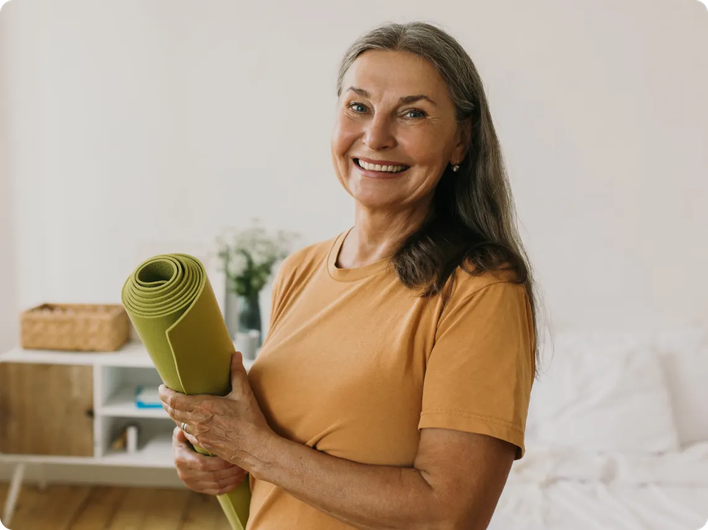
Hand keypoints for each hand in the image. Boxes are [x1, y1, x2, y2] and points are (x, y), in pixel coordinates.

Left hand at [159, 350, 274, 470]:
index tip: (162, 387)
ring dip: (172, 413)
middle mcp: (198, 422)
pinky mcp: (204, 444)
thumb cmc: (250, 421)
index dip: (164, 394)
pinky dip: (182, 425)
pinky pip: (187, 433)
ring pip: (178, 423)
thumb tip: (236, 355)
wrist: (255, 448)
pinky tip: (186, 422)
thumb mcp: (245, 394)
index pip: (175, 400)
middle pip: (172, 411)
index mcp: (204, 407)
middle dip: (165, 402)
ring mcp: (200, 434)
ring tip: (172, 405)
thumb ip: (237, 373)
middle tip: (164, 393)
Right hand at [172, 426, 247, 494]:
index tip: (234, 456)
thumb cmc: (186, 437)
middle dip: (231, 471)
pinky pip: (216, 491)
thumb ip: (187, 428)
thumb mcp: (183, 430)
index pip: (203, 464)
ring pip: (216, 485)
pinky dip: (229, 486)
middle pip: (212, 476)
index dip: (220, 463)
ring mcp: (192, 483)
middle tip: (244, 463)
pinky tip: (239, 479)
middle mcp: (185, 474)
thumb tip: (192, 424)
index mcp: (181, 459)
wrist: (180, 451)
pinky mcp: (198, 489)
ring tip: (245, 470)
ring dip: (233, 479)